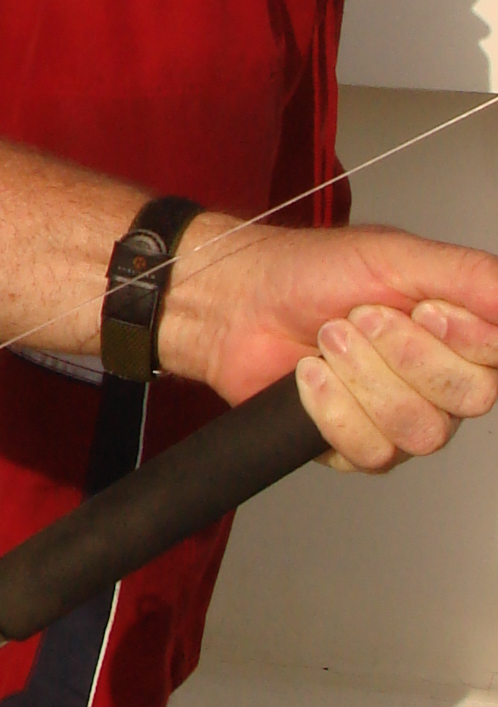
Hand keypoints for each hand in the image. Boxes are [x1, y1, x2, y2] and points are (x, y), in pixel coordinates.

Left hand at [166, 219, 497, 469]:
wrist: (236, 303)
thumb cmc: (308, 273)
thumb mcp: (396, 255)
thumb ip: (470, 276)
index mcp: (460, 333)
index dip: (469, 340)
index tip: (424, 309)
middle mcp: (439, 381)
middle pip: (469, 398)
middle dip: (405, 354)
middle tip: (361, 318)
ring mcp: (400, 418)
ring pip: (420, 431)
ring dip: (363, 378)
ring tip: (328, 340)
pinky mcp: (357, 447)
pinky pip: (369, 450)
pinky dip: (331, 407)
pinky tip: (309, 376)